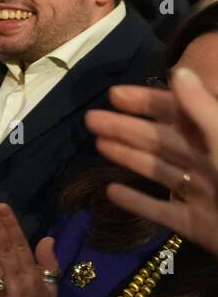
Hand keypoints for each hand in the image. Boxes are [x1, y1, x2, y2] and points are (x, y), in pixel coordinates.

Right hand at [86, 69, 217, 256]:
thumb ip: (201, 107)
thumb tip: (177, 71)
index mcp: (216, 138)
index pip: (178, 113)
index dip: (147, 102)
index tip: (113, 94)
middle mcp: (208, 163)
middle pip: (161, 141)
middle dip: (126, 128)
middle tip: (90, 119)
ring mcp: (202, 195)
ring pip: (158, 171)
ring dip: (127, 157)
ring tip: (97, 144)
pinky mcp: (196, 225)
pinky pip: (162, 212)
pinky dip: (137, 202)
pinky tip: (110, 192)